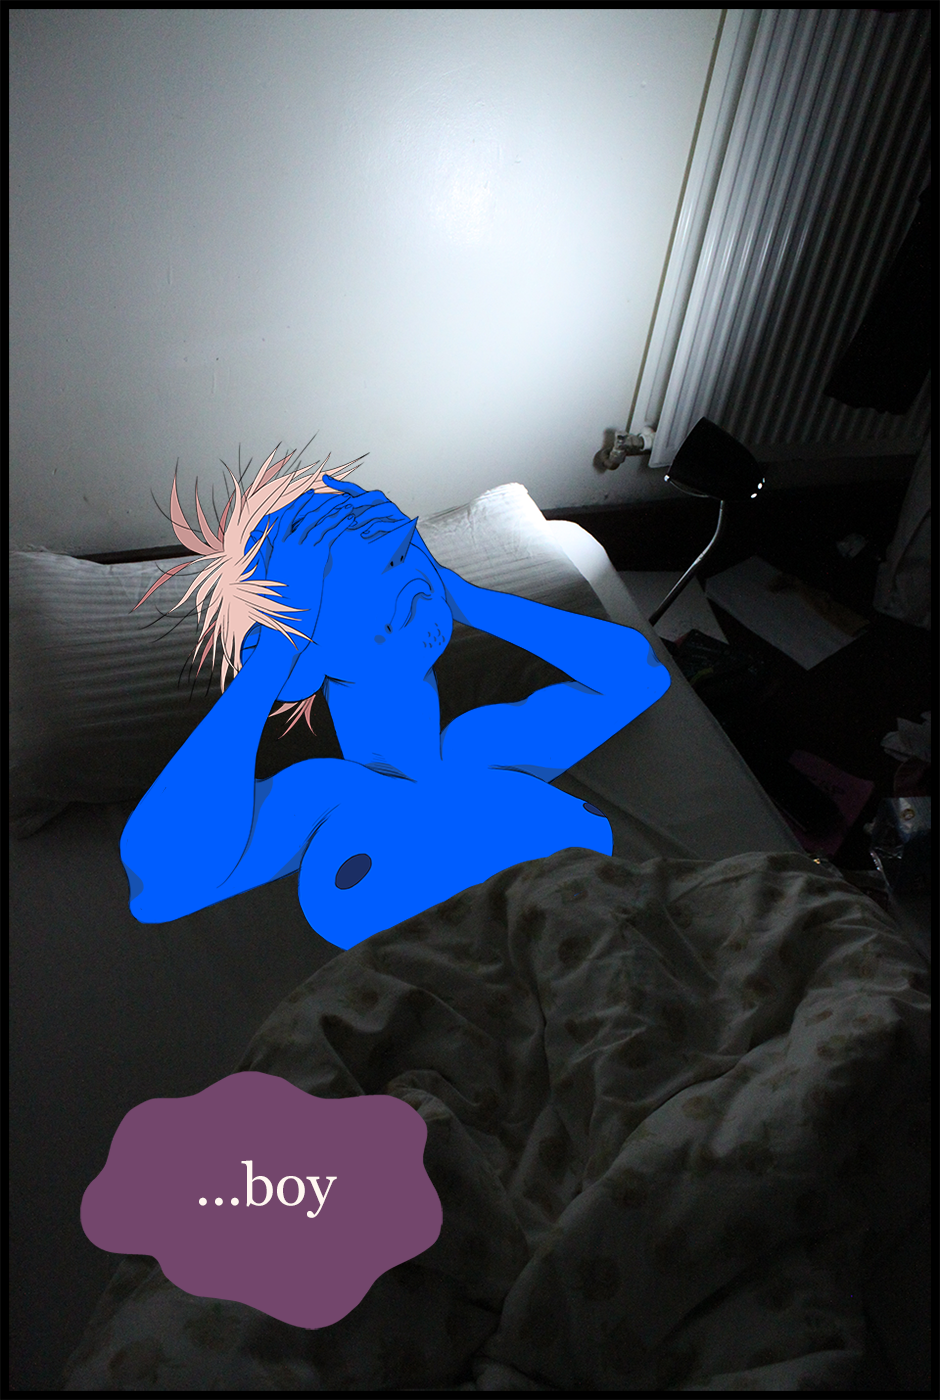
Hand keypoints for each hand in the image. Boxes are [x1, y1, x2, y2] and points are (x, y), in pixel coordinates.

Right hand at [248, 490, 358, 647]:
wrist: (289, 612)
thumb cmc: (283, 600)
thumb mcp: (279, 577)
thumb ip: (282, 562)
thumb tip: (286, 559)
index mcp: (277, 547)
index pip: (288, 517)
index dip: (300, 505)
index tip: (309, 495)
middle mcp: (289, 544)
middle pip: (307, 516)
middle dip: (323, 504)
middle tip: (336, 495)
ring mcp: (302, 548)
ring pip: (321, 522)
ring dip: (336, 511)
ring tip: (348, 503)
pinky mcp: (316, 556)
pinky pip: (330, 534)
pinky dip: (341, 523)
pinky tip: (350, 518)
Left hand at [321, 474, 467, 618]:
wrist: (419, 564)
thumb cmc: (395, 553)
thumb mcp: (374, 538)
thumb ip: (359, 528)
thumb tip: (336, 524)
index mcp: (380, 509)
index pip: (360, 493)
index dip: (343, 485)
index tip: (325, 479)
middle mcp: (391, 510)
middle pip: (372, 495)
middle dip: (355, 499)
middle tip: (338, 507)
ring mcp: (400, 518)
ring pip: (382, 506)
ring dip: (365, 514)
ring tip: (350, 524)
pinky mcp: (407, 529)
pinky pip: (391, 523)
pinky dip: (376, 527)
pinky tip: (364, 535)